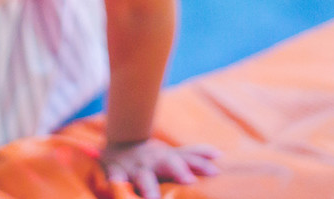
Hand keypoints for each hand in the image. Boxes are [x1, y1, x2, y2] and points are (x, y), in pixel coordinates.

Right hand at [99, 139, 219, 197]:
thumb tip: (219, 155)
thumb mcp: (172, 155)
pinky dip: (115, 181)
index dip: (201, 164)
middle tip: (189, 181)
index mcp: (169, 157)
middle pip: (168, 162)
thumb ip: (194, 155)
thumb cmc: (153, 158)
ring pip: (143, 176)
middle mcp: (154, 161)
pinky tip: (116, 184)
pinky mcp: (116, 172)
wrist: (119, 146)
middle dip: (178, 170)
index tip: (215, 172)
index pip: (188, 158)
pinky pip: (114, 177)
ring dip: (149, 186)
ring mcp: (136, 168)